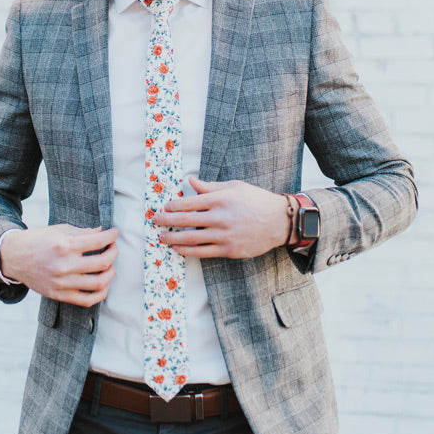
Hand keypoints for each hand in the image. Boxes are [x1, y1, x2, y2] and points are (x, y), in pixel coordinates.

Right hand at [0, 224, 118, 306]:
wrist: (14, 257)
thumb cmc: (38, 240)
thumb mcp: (58, 230)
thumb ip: (81, 232)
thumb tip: (102, 233)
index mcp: (64, 245)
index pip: (98, 241)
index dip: (111, 236)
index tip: (115, 233)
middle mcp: (64, 265)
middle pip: (102, 263)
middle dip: (113, 253)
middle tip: (113, 248)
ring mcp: (62, 283)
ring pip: (98, 283)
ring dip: (110, 274)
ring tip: (109, 266)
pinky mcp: (59, 295)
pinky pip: (87, 300)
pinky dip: (100, 294)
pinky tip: (103, 284)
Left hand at [154, 177, 293, 259]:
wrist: (279, 221)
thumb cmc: (256, 200)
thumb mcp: (234, 187)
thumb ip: (210, 187)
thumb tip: (190, 182)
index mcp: (220, 199)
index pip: (188, 203)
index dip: (172, 206)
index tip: (164, 208)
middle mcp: (220, 217)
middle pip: (185, 220)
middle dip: (166, 221)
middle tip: (155, 221)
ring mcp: (224, 235)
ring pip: (190, 238)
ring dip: (172, 238)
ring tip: (162, 237)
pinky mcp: (228, 250)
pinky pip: (202, 252)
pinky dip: (187, 250)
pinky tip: (177, 248)